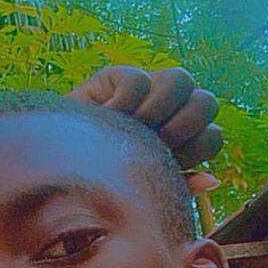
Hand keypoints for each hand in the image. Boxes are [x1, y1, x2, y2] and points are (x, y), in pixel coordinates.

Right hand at [68, 66, 221, 192]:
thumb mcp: (143, 191)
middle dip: (185, 126)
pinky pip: (139, 80)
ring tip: (134, 128)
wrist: (56, 170)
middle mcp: (167, 111)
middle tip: (157, 143)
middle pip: (206, 102)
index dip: (196, 150)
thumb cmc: (102, 184)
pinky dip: (125, 103)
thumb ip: (177, 186)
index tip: (170, 164)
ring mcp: (145, 91)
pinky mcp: (116, 76)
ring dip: (160, 109)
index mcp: (179, 139)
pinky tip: (107, 117)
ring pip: (181, 79)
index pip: (211, 135)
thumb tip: (211, 180)